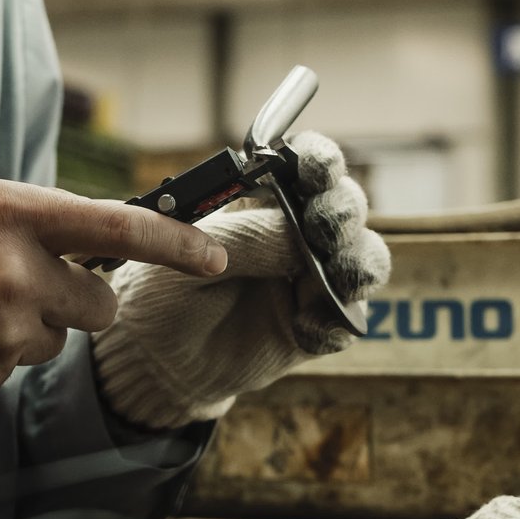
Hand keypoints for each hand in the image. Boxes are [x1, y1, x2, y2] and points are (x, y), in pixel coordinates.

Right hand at [0, 178, 227, 402]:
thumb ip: (39, 219)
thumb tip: (102, 241)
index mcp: (14, 214)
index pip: (117, 228)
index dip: (175, 244)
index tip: (214, 257)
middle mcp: (15, 273)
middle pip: (99, 303)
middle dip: (81, 299)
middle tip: (31, 284)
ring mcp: (0, 331)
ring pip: (56, 340)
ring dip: (29, 326)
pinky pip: (15, 369)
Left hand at [93, 133, 389, 428]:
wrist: (156, 358)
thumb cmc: (163, 290)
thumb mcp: (187, 254)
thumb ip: (244, 240)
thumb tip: (299, 237)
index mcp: (264, 202)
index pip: (305, 167)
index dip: (320, 160)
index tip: (317, 171)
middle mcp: (297, 236)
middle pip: (345, 207)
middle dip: (344, 211)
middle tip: (322, 230)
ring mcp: (310, 282)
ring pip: (363, 259)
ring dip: (358, 262)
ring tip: (335, 279)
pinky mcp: (315, 328)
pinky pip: (345, 322)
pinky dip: (335, 323)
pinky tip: (305, 329)